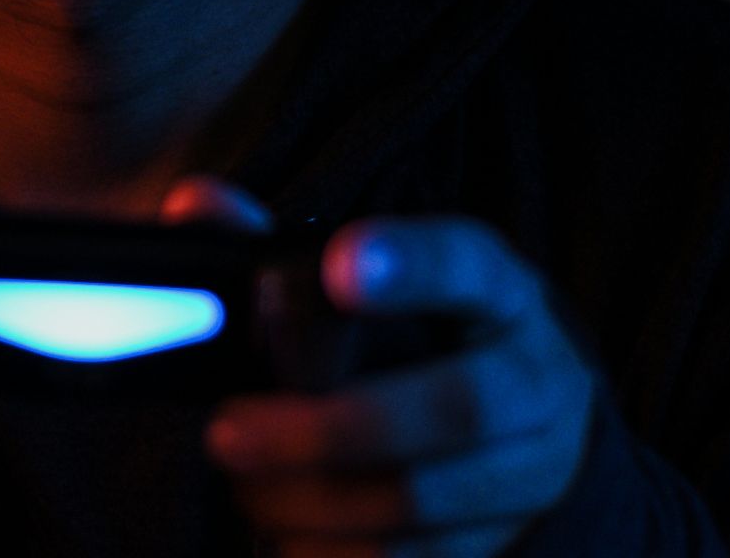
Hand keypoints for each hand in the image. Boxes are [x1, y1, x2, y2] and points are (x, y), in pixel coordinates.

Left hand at [161, 178, 595, 557]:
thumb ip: (276, 243)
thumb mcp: (369, 281)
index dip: (409, 264)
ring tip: (246, 488)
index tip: (340, 266)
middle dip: (326, 429)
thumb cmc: (415, 338)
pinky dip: (330, 553)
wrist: (523, 427)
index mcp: (496, 288)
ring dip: (311, 501)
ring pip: (422, 502)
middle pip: (453, 407)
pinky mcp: (509, 543)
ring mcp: (535, 470)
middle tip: (227, 432)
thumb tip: (194, 207)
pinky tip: (283, 534)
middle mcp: (536, 375)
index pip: (466, 262)